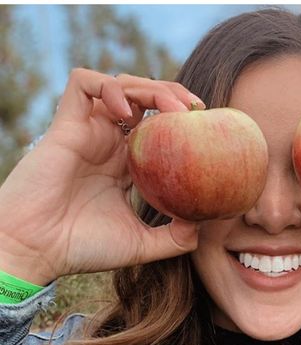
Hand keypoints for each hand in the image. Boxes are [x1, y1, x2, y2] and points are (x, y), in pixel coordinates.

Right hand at [0, 69, 201, 285]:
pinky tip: (128, 112)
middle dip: (174, 94)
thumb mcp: (142, 245)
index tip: (207, 130)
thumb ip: (176, 237)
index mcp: (127, 165)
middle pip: (145, 98)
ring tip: (173, 109)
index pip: (159, 127)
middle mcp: (109, 143)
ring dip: (150, 86)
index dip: (183, 121)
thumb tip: (203, 222)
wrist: (37, 249)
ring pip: (120, 84)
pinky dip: (109, 86)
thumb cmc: (83, 248)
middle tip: (198, 111)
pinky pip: (83, 83)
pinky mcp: (65, 125)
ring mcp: (88, 132)